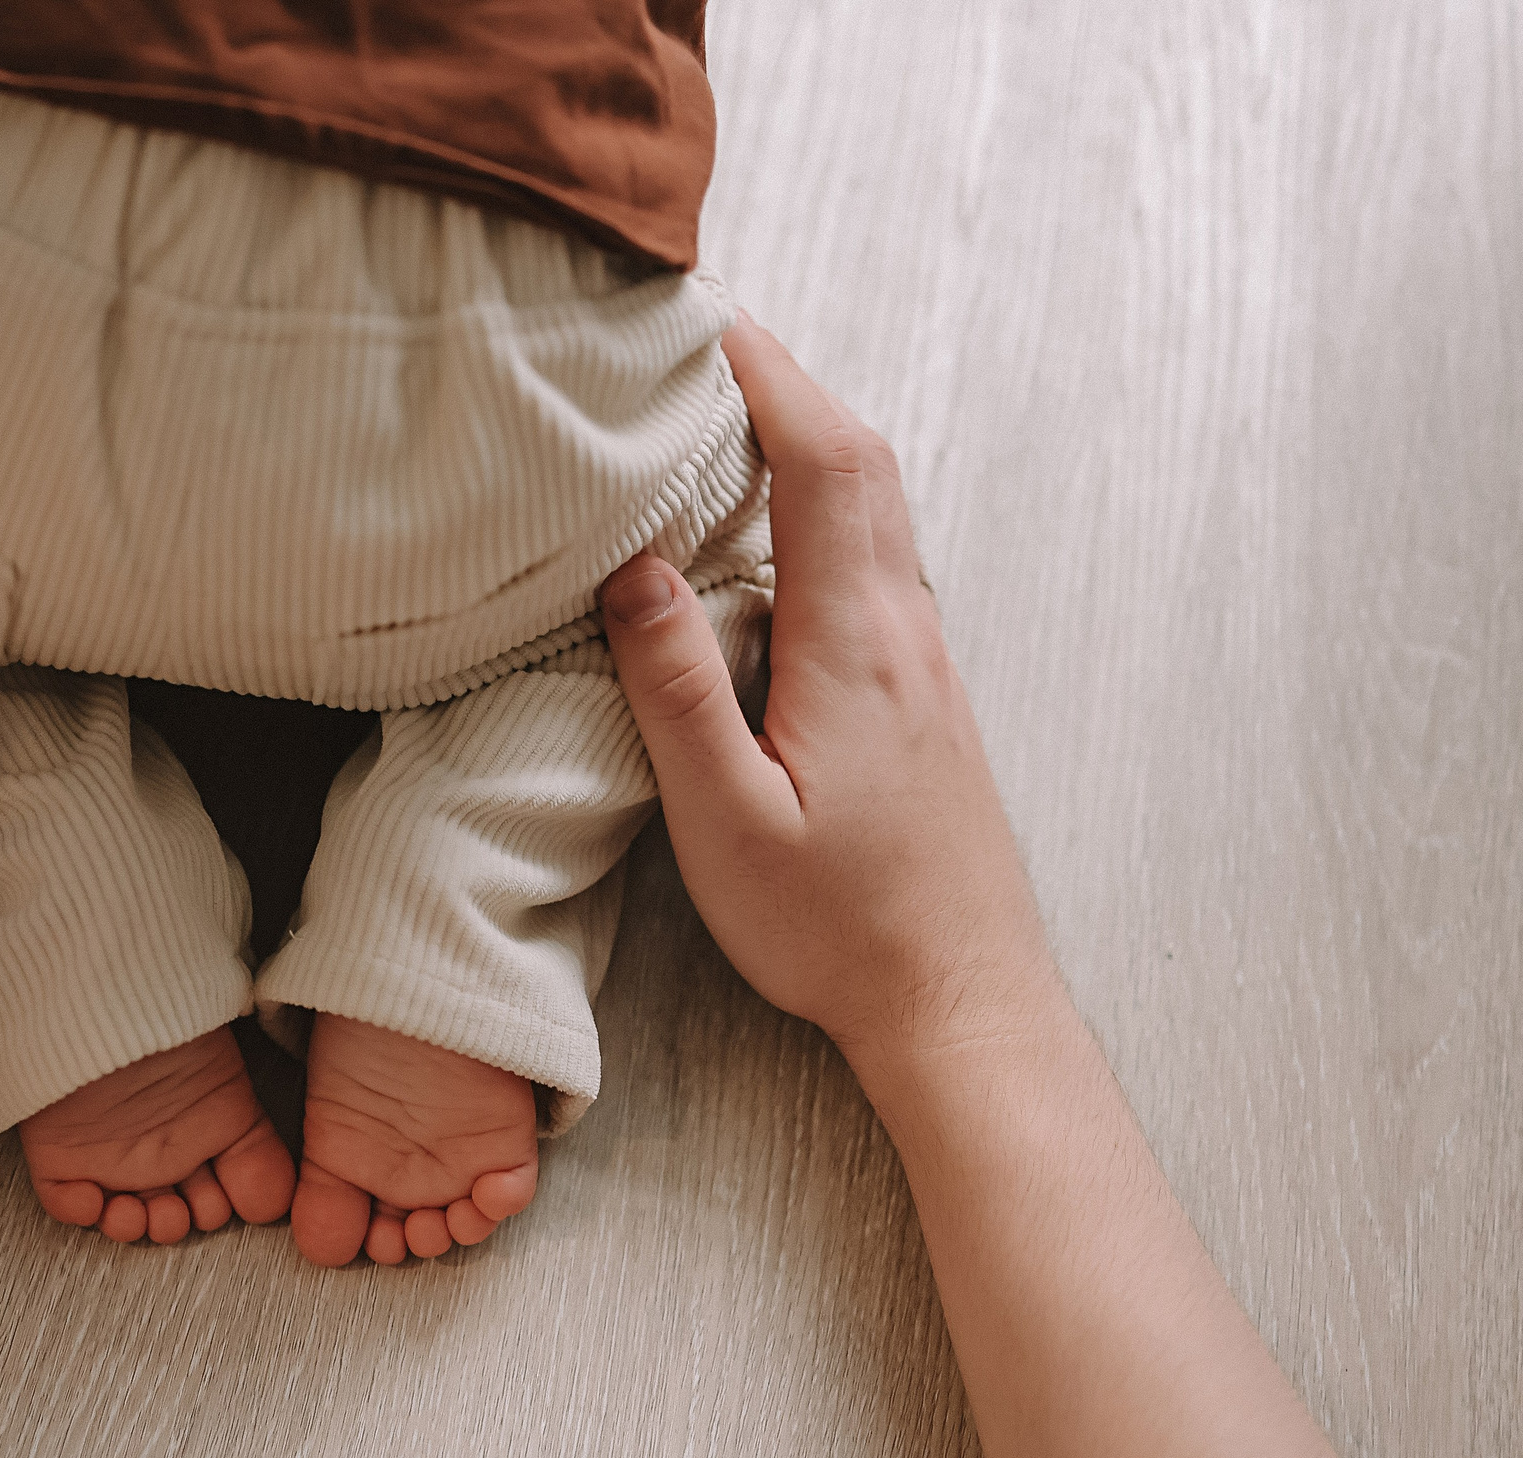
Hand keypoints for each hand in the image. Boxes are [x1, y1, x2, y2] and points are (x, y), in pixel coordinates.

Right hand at [600, 314, 1058, 1062]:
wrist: (962, 998)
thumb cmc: (841, 926)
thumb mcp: (729, 821)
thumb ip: (679, 690)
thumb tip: (635, 567)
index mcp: (856, 644)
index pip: (825, 460)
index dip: (768, 374)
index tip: (701, 320)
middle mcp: (905, 630)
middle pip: (861, 459)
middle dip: (784, 382)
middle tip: (698, 345)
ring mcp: (922, 659)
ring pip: (874, 505)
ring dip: (805, 440)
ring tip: (718, 418)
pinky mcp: (919, 693)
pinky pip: (874, 556)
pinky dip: (821, 505)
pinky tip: (767, 535)